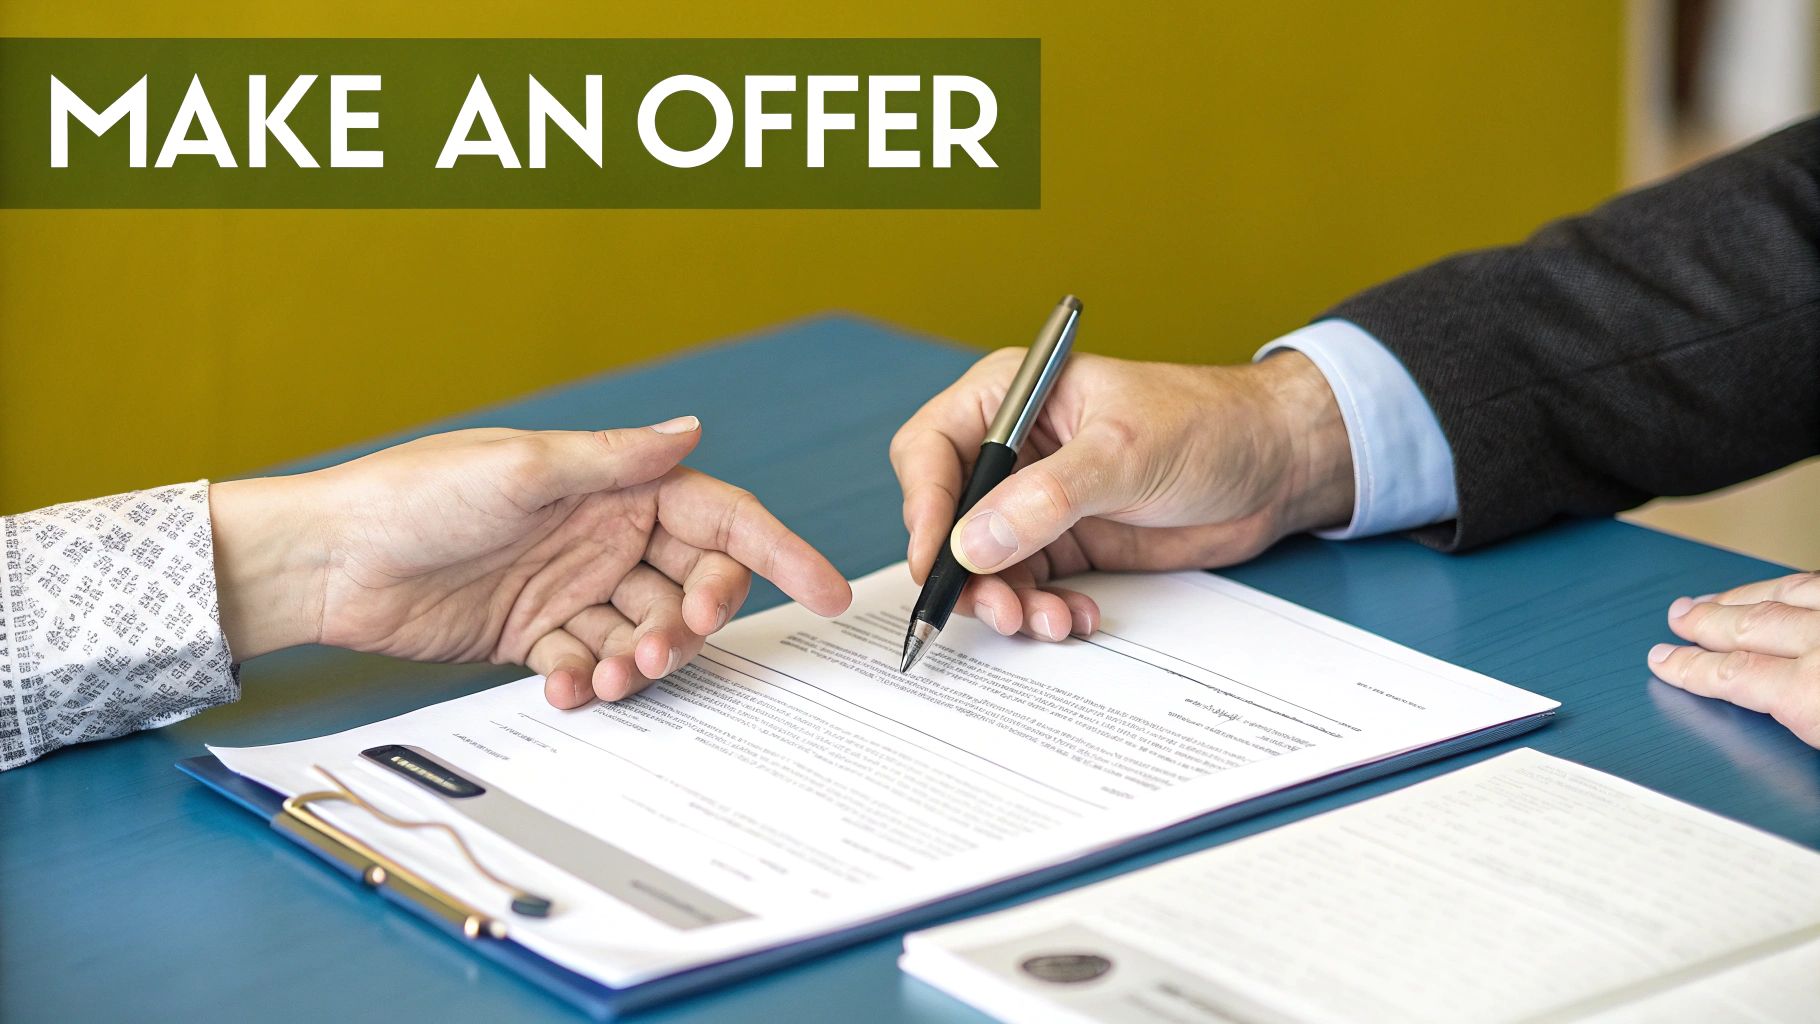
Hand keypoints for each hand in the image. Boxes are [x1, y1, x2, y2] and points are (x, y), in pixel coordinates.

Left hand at [209, 417, 851, 707]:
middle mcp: (603, 533)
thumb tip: (690, 430)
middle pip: (691, 583)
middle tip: (666, 646)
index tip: (827, 588)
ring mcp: (573, 585)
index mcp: (613, 484)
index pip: (718, 516)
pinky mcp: (538, 632)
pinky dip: (586, 679)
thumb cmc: (414, 495)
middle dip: (694, 620)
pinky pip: (590, 661)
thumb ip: (615, 461)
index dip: (779, 550)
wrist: (329, 561)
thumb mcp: (523, 470)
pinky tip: (566, 685)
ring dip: (640, 659)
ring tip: (608, 676)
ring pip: (644, 631)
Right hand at [890, 348, 1352, 639]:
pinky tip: (1075, 617)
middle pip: (947, 518)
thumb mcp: (1124, 453)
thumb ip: (1047, 498)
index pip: (932, 449)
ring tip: (1043, 621)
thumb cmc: (1208, 425)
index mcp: (1009, 397)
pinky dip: (1042, 611)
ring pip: (984, 565)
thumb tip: (971, 542)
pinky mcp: (1066, 544)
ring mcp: (1035, 501)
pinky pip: (1029, 587)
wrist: (1276, 465)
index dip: (923, 506)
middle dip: (966, 571)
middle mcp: (1012, 451)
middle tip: (998, 608)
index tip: (935, 558)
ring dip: (1006, 601)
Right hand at [1650, 572, 1819, 747]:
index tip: (1665, 661)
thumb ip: (1797, 725)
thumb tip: (1769, 719)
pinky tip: (1777, 591)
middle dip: (1706, 622)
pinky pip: (1815, 583)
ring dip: (1741, 596)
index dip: (1692, 667)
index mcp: (1811, 693)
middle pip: (1749, 626)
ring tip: (1715, 599)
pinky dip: (1788, 587)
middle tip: (1680, 617)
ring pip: (1783, 594)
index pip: (1733, 674)